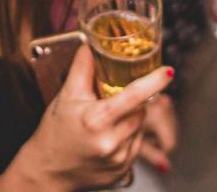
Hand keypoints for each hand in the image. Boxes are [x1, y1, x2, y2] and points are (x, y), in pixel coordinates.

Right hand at [2, 46, 174, 190]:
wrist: (48, 171)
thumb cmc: (55, 133)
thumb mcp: (66, 97)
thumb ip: (82, 69)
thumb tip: (91, 46)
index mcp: (96, 120)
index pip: (134, 95)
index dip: (154, 81)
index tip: (168, 71)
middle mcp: (110, 141)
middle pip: (139, 111)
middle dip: (131, 103)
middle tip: (110, 102)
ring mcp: (119, 159)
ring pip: (139, 128)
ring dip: (129, 120)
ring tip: (105, 124)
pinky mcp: (123, 171)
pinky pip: (135, 146)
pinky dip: (126, 138)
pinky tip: (107, 139)